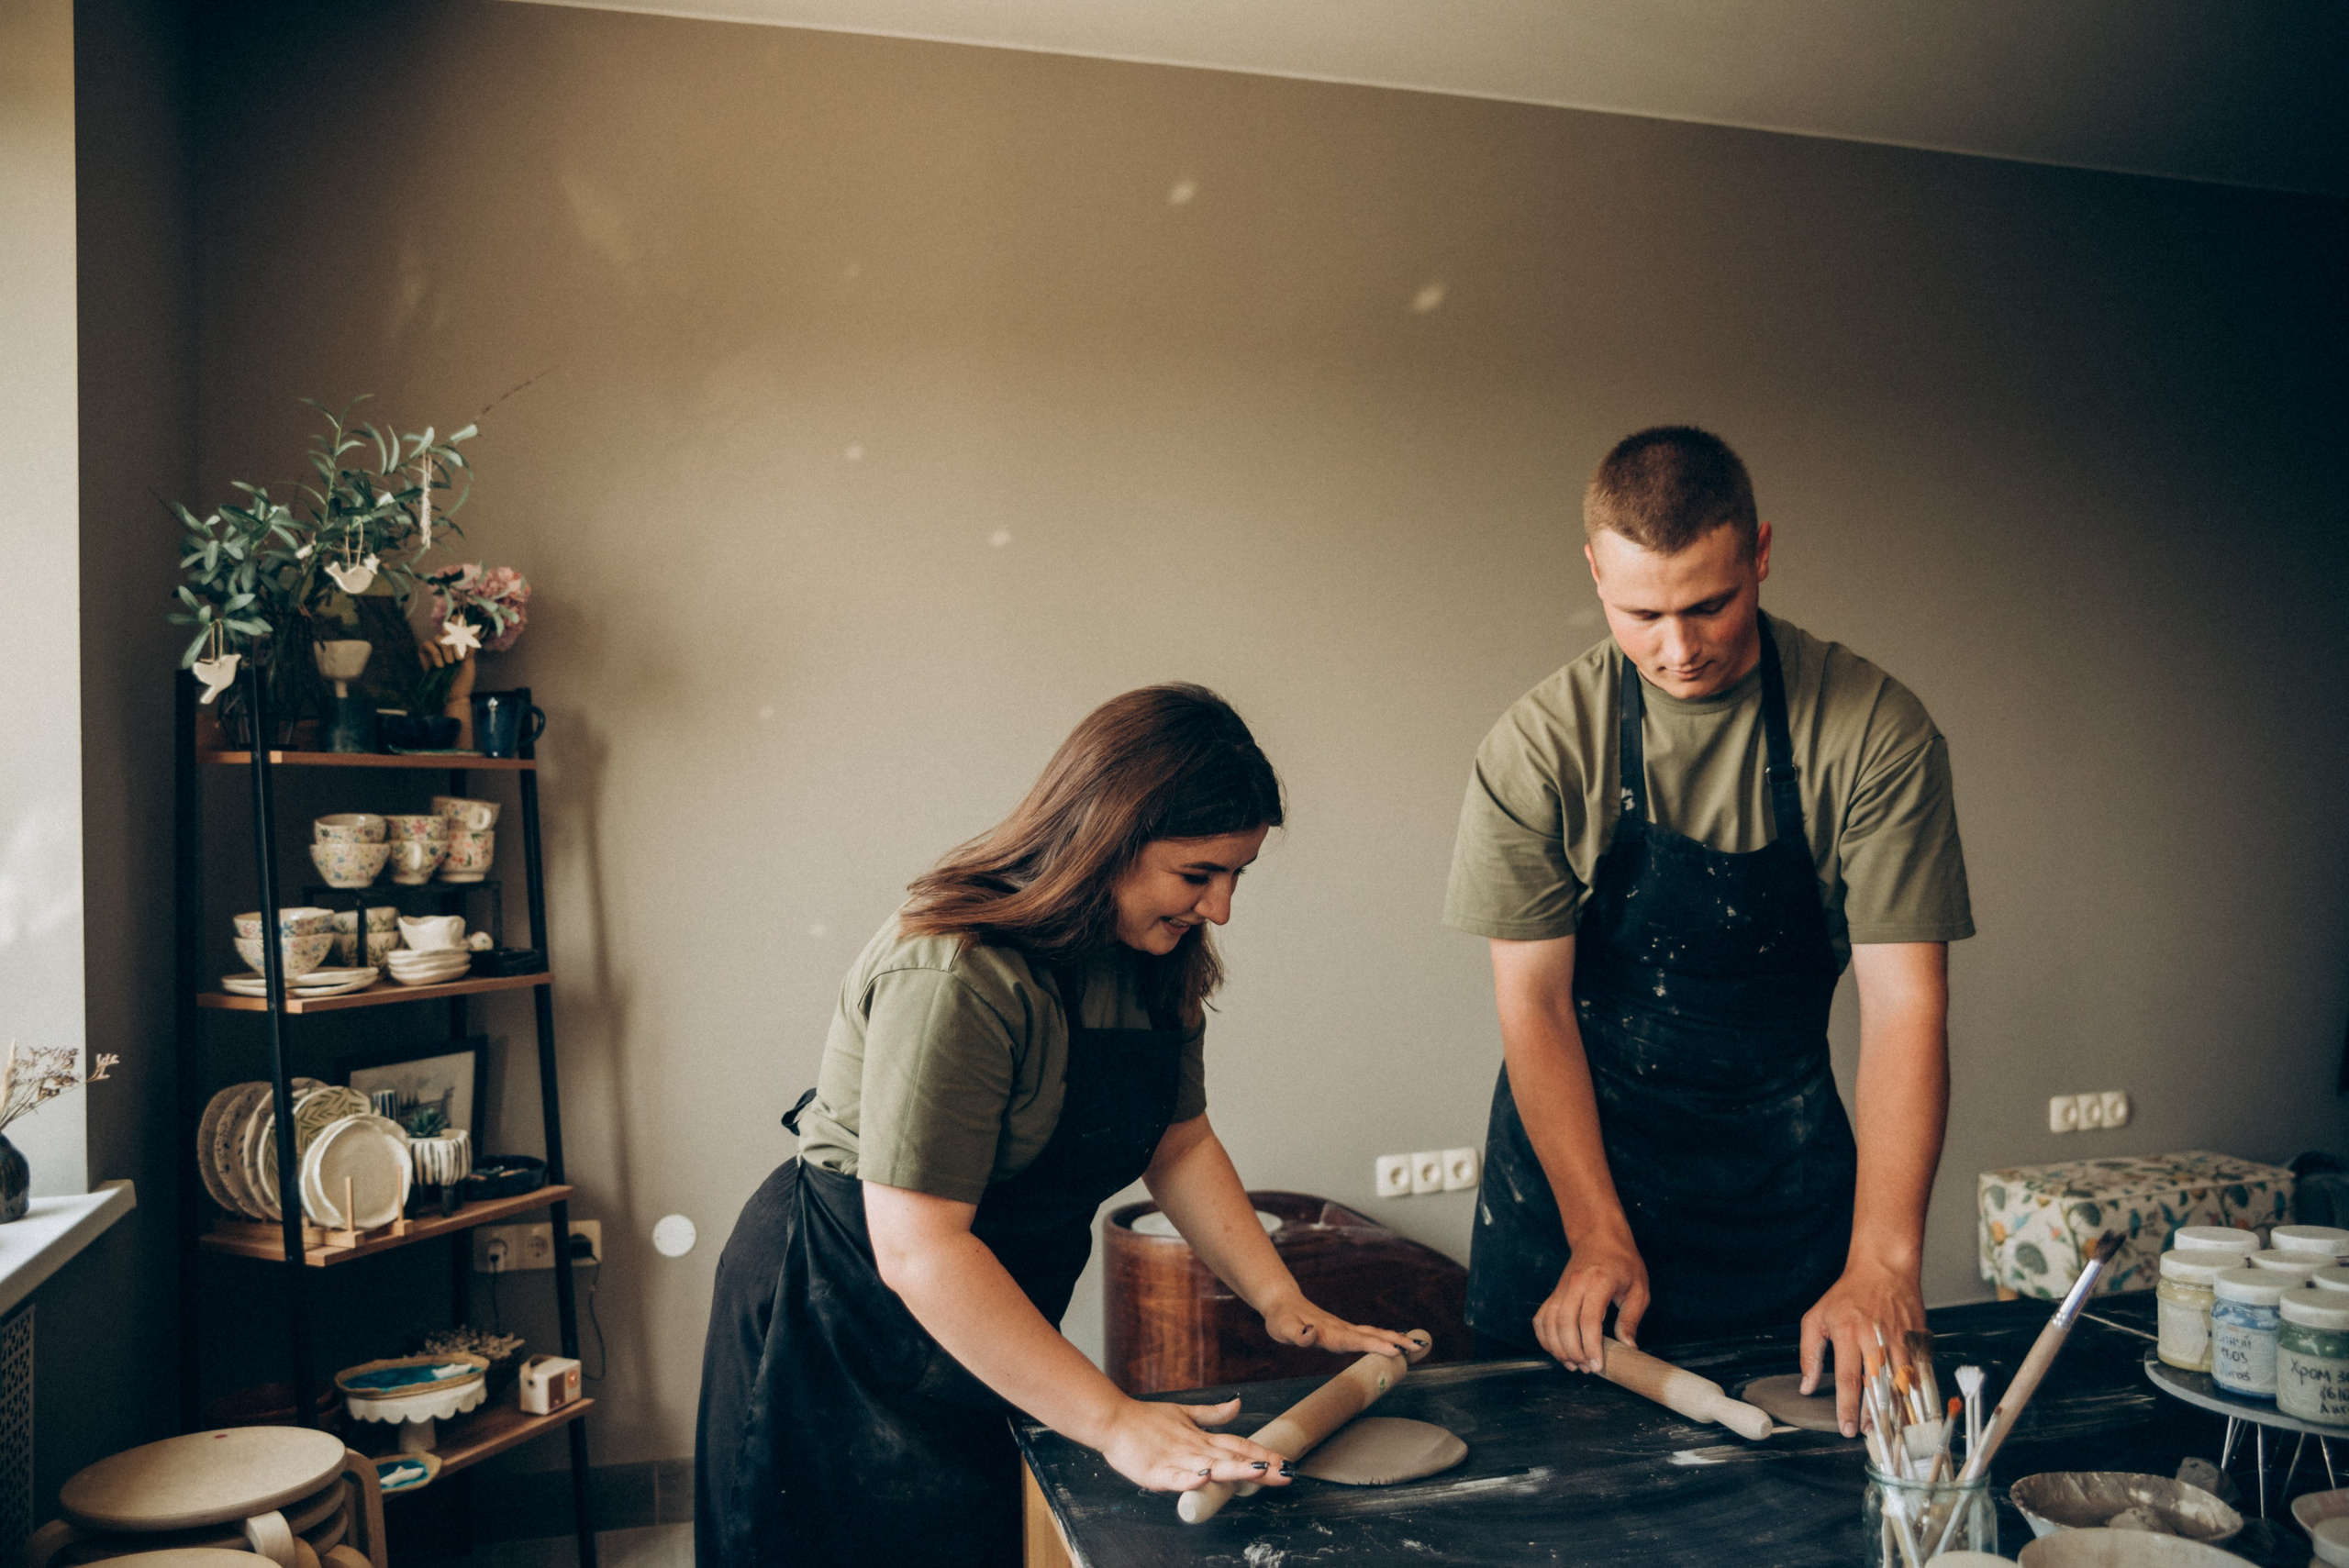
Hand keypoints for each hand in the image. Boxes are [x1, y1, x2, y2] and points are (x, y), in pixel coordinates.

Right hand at [1092, 1396, 1292, 1492]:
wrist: (1113, 1420)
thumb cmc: (1146, 1419)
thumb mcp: (1184, 1413)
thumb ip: (1212, 1414)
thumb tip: (1238, 1403)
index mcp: (1201, 1437)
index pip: (1238, 1445)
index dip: (1262, 1453)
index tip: (1286, 1462)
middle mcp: (1194, 1448)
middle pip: (1232, 1457)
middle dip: (1260, 1466)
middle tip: (1285, 1473)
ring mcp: (1176, 1460)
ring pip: (1210, 1466)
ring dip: (1234, 1469)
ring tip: (1257, 1471)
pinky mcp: (1156, 1472)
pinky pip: (1176, 1477)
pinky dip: (1190, 1478)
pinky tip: (1205, 1477)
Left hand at [1259, 1290, 1419, 1358]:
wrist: (1283, 1303)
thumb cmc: (1282, 1320)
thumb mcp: (1283, 1329)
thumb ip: (1298, 1334)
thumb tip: (1311, 1335)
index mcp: (1329, 1332)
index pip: (1355, 1340)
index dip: (1374, 1346)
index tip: (1394, 1351)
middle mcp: (1340, 1329)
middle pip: (1371, 1335)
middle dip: (1395, 1342)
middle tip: (1417, 1348)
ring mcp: (1343, 1328)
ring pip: (1372, 1333)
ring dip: (1394, 1339)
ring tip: (1415, 1345)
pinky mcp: (1343, 1330)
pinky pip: (1368, 1334)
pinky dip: (1384, 1337)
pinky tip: (1395, 1342)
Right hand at [1534, 1233, 1648, 1373]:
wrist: (1600, 1237)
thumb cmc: (1623, 1263)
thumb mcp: (1639, 1289)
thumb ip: (1631, 1319)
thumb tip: (1628, 1348)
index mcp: (1599, 1282)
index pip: (1589, 1319)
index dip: (1591, 1346)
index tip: (1597, 1365)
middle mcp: (1575, 1284)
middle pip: (1564, 1323)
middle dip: (1573, 1352)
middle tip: (1586, 1368)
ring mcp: (1561, 1288)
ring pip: (1549, 1322)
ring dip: (1557, 1348)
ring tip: (1574, 1364)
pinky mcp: (1554, 1293)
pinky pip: (1541, 1318)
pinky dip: (1544, 1337)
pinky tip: (1557, 1350)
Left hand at [1799, 1257, 1926, 1438]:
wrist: (1884, 1269)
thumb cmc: (1848, 1294)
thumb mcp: (1816, 1317)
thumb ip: (1810, 1353)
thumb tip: (1806, 1385)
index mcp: (1848, 1333)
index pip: (1848, 1378)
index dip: (1847, 1407)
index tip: (1847, 1429)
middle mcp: (1875, 1338)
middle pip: (1877, 1385)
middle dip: (1873, 1416)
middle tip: (1868, 1435)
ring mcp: (1900, 1339)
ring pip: (1900, 1383)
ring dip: (1896, 1410)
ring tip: (1889, 1430)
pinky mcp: (1918, 1339)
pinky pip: (1919, 1373)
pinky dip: (1916, 1394)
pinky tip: (1911, 1410)